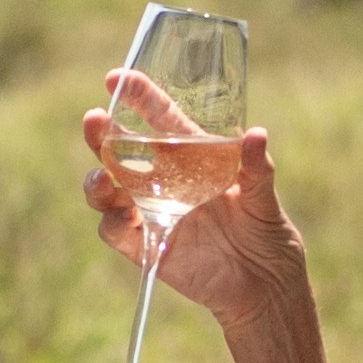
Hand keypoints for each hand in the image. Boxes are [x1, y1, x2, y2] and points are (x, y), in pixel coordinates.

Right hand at [81, 67, 303, 353]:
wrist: (264, 284)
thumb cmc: (267, 231)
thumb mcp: (263, 197)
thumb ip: (256, 168)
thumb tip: (257, 136)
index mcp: (191, 156)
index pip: (159, 118)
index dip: (137, 96)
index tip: (116, 78)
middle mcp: (164, 180)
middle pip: (120, 150)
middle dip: (101, 134)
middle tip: (94, 121)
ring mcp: (152, 212)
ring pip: (107, 190)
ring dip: (97, 182)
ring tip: (102, 181)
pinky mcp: (147, 246)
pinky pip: (116, 231)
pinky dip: (113, 223)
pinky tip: (123, 218)